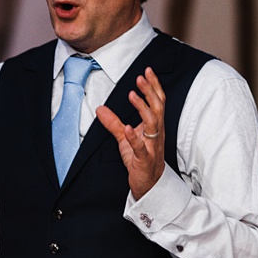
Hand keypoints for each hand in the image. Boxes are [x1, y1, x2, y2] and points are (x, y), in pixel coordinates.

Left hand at [95, 66, 167, 199]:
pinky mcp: (145, 160)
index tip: (147, 71)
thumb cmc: (140, 160)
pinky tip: (128, 128)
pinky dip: (135, 137)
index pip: (157, 102)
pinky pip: (141, 148)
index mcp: (154, 127)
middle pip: (157, 109)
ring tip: (133, 95)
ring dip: (143, 109)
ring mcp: (152, 146)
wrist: (149, 186)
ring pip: (153, 125)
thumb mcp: (125, 139)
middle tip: (141, 77)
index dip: (154, 86)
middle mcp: (156, 134)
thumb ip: (113, 123)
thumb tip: (100, 109)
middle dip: (150, 92)